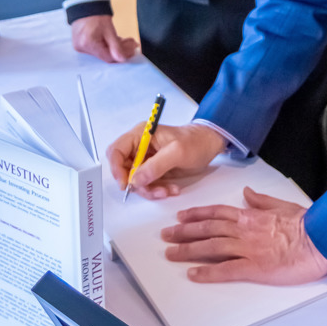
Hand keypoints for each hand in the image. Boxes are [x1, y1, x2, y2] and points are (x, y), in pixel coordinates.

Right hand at [71, 14, 137, 62]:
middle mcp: (81, 48)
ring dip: (114, 47)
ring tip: (125, 40)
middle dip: (120, 49)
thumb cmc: (97, 15)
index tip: (133, 48)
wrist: (86, 5)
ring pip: (102, 52)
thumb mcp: (109, 30)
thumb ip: (116, 46)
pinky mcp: (80, 44)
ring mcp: (79, 46)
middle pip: (105, 54)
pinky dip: (106, 45)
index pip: (108, 57)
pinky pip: (96, 48)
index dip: (122, 54)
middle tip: (132, 43)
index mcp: (87, 44)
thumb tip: (123, 59)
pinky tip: (115, 40)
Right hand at [107, 123, 225, 198]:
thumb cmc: (195, 142)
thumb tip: (135, 180)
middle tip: (154, 190)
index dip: (116, 168)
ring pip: (136, 181)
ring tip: (168, 191)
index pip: (116, 150)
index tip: (126, 183)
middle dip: (138, 183)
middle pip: (123, 169)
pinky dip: (157, 190)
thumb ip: (156, 165)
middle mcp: (140, 146)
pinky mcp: (154, 170)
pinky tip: (172, 189)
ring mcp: (146, 159)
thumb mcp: (178, 152)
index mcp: (142, 134)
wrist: (209, 145)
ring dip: (150, 189)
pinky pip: (147, 184)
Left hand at [161, 187, 326, 284]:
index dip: (197, 214)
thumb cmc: (305, 223)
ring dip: (189, 250)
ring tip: (171, 253)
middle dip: (184, 231)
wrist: (319, 238)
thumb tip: (247, 193)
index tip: (181, 216)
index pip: (217, 212)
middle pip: (208, 228)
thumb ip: (261, 200)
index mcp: (251, 215)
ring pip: (211, 247)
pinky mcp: (254, 267)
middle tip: (166, 235)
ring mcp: (248, 248)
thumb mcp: (282, 204)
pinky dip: (208, 272)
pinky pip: (226, 270)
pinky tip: (194, 274)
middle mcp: (244, 229)